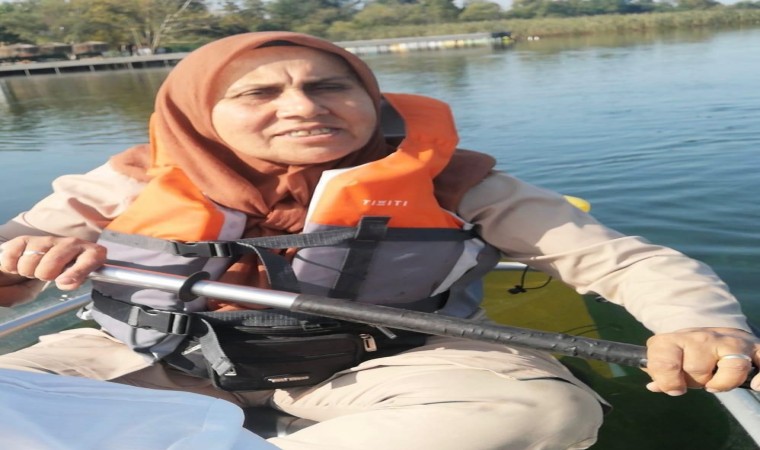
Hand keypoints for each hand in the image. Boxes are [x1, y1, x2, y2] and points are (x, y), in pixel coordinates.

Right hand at [0, 236, 105, 290]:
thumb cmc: (69, 273)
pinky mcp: (27, 239)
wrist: (54, 260)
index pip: (88, 261)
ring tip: (36, 270)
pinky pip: (12, 254)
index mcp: (91, 253)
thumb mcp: (77, 279)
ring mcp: (49, 239)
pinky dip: (12, 265)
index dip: (75, 273)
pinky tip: (20, 266)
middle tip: (48, 275)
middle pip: (50, 265)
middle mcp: (71, 243)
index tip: (62, 281)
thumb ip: (74, 282)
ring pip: (30, 261)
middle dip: (46, 275)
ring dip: (29, 271)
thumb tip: (63, 281)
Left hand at [645, 327, 759, 394]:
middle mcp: (702, 338)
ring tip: (716, 384)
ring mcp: (730, 342)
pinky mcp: (754, 348)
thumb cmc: (688, 353)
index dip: (667, 381)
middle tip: (698, 378)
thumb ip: (660, 373)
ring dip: (723, 382)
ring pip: (732, 366)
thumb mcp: (668, 358)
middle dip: (696, 381)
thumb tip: (654, 386)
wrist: (714, 333)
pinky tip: (753, 385)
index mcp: (675, 340)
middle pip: (696, 368)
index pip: (664, 361)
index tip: (674, 388)